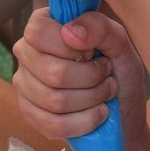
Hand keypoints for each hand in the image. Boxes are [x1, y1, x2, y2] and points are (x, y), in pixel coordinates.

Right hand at [11, 6, 147, 139]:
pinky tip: (98, 113)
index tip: (92, 53)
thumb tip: (71, 32)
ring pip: (54, 100)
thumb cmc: (119, 71)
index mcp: (44, 26)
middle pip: (52, 72)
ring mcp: (24, 85)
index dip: (70, 47)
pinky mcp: (30, 114)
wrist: (124, 110)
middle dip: (91, 78)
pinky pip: (54, 124)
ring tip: (105, 93)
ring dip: (92, 99)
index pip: (38, 31)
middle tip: (107, 75)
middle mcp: (27, 53)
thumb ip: (100, 28)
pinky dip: (85, 121)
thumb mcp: (120, 43)